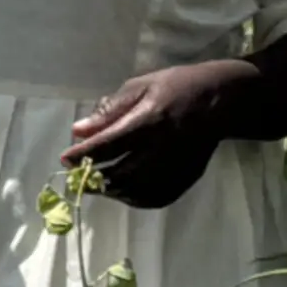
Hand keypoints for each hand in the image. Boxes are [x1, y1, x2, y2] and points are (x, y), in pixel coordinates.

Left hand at [65, 59, 256, 208]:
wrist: (221, 100)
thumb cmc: (176, 86)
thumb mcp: (140, 87)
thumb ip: (109, 111)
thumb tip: (79, 130)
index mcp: (150, 121)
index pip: (108, 145)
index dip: (82, 155)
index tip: (65, 159)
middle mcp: (164, 148)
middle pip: (120, 174)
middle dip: (92, 179)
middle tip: (76, 176)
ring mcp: (177, 166)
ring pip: (137, 191)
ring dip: (111, 192)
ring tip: (96, 183)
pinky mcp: (187, 177)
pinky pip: (156, 198)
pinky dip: (134, 199)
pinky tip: (122, 191)